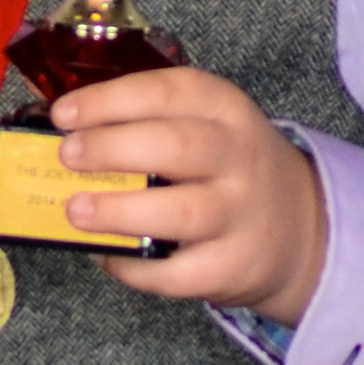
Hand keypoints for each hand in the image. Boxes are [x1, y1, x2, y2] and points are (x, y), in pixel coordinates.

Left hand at [55, 70, 327, 322]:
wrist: (300, 228)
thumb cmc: (229, 170)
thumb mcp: (211, 126)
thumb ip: (150, 124)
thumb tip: (64, 138)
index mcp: (226, 110)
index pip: (170, 92)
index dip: (110, 100)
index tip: (63, 114)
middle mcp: (238, 158)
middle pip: (177, 146)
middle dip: (112, 148)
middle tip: (67, 156)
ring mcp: (239, 216)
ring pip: (181, 212)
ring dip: (120, 210)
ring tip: (76, 211)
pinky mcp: (231, 267)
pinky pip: (176, 273)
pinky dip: (133, 268)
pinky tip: (107, 256)